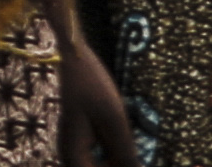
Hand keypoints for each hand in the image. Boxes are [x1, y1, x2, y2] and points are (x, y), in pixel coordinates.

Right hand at [49, 0, 126, 166]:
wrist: (71, 54)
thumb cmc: (91, 84)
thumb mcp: (113, 119)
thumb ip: (125, 153)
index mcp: (74, 157)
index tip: (138, 163)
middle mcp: (70, 156)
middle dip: (120, 166)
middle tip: (141, 158)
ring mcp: (75, 146)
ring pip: (100, 165)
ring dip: (118, 162)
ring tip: (137, 155)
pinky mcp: (81, 137)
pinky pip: (99, 156)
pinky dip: (113, 155)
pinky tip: (127, 147)